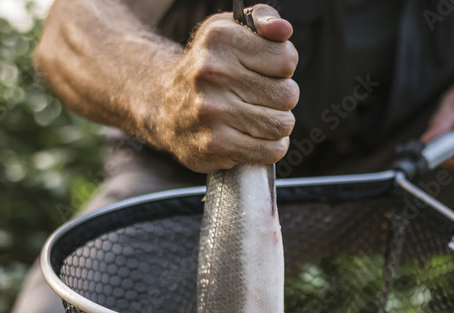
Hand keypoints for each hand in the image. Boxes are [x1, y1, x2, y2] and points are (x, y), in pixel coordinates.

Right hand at [152, 4, 298, 171]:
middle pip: (287, 95)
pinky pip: (270, 151)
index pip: (286, 59)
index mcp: (221, 40)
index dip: (283, 68)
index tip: (266, 70)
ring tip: (257, 116)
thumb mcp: (231, 30)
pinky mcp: (214, 144)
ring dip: (277, 124)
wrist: (165, 105)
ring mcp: (212, 111)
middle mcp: (212, 73)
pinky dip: (271, 147)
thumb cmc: (210, 67)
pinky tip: (254, 136)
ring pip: (282, 125)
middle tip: (260, 96)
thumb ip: (263, 19)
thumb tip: (282, 30)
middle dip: (281, 98)